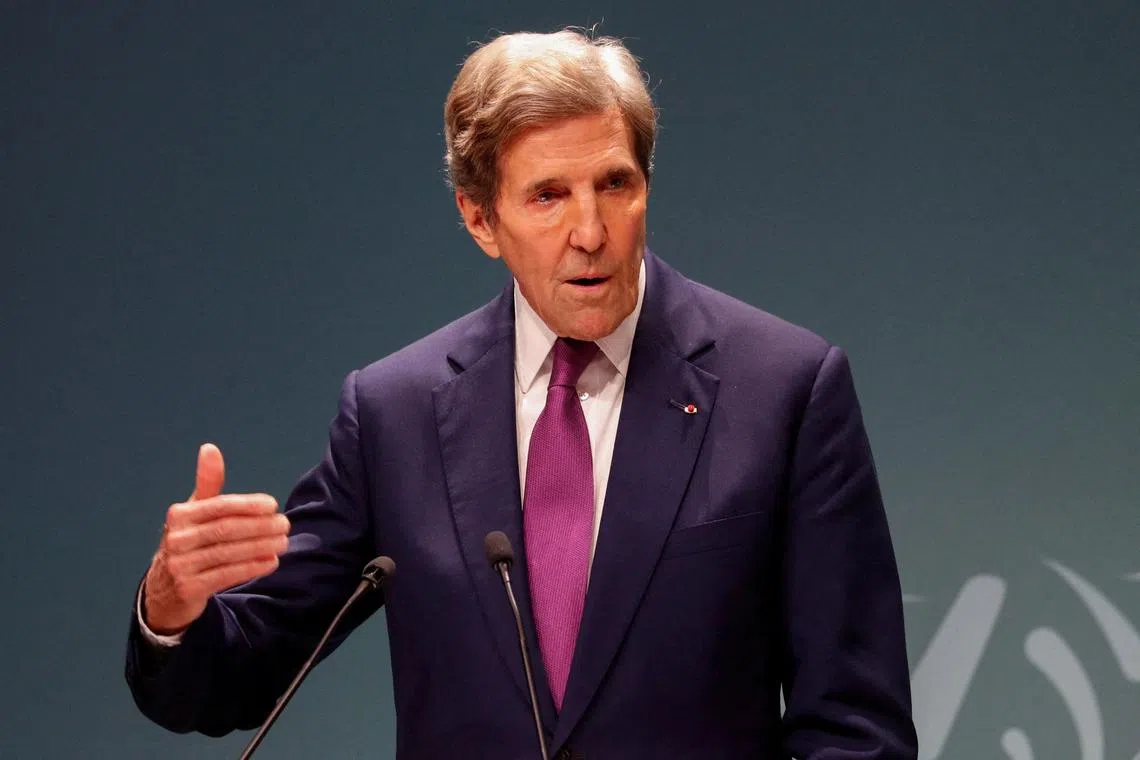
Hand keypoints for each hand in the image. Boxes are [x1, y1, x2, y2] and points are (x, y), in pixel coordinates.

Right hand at [143, 443, 289, 635]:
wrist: (164, 591)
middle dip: (260, 527)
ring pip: (229, 553)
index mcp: (179, 515)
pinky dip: (252, 567)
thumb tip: (210, 447)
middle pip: (226, 529)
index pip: (219, 507)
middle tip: (285, 525)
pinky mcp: (188, 589)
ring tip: (283, 543)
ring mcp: (180, 565)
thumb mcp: (194, 512)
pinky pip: (226, 575)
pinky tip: (271, 562)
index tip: (273, 504)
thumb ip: (207, 483)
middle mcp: (176, 539)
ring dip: (261, 547)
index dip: (248, 505)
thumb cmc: (189, 542)